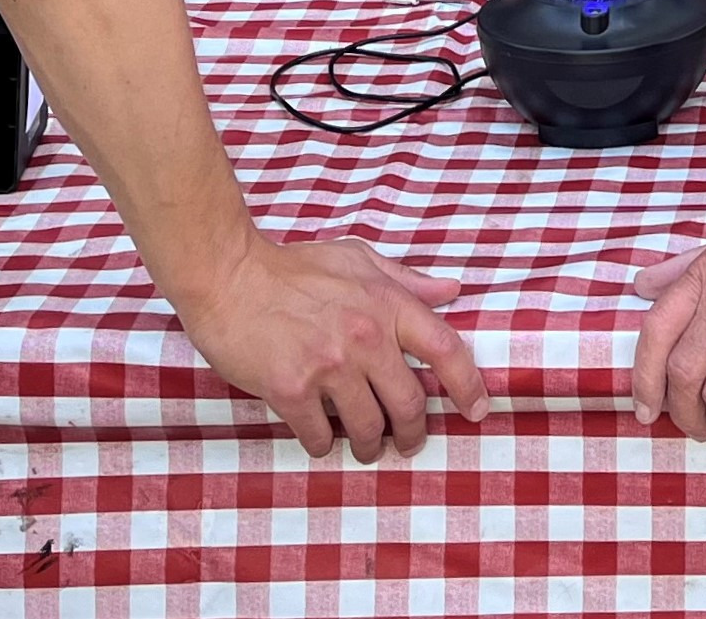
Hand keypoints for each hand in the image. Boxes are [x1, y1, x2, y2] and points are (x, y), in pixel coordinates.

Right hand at [177, 231, 484, 461]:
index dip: (468, 385)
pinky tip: (320, 438)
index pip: (445, 349)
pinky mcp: (291, 389)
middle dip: (413, 433)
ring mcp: (328, 366)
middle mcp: (364, 337)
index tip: (476, 410)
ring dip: (370, 445)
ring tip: (365, 446)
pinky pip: (319, 436)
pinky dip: (323, 444)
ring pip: (368, 428)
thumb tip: (452, 291)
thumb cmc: (293, 267)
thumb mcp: (357, 259)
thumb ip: (406, 280)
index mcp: (385, 304)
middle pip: (409, 404)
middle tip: (407, 442)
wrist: (229, 276)